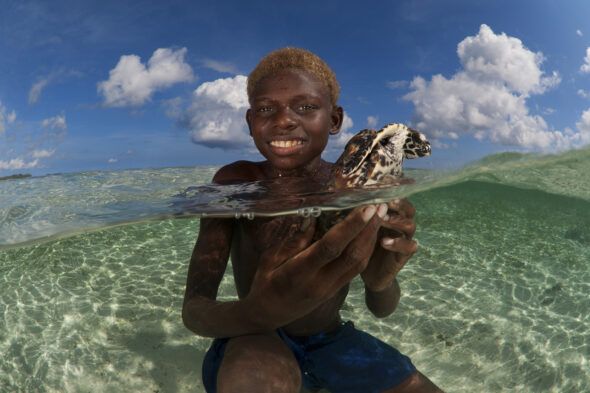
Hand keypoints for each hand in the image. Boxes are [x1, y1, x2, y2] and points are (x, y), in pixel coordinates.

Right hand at [245, 205, 381, 329]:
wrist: (269, 316)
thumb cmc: (265, 283)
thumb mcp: (269, 260)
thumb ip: (292, 241)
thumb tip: (313, 218)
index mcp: (299, 273)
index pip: (330, 247)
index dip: (350, 227)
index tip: (366, 208)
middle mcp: (320, 282)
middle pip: (352, 255)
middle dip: (369, 229)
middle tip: (381, 205)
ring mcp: (330, 288)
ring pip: (359, 263)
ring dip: (371, 238)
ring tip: (381, 215)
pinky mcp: (336, 290)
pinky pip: (356, 269)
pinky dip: (367, 250)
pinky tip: (371, 234)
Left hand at [361, 199, 417, 291]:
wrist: (370, 274)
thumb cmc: (363, 247)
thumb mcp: (359, 230)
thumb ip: (361, 216)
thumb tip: (353, 199)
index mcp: (390, 216)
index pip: (397, 200)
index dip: (392, 194)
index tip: (379, 192)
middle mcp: (400, 225)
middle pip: (409, 209)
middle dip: (399, 205)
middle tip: (385, 204)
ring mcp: (404, 239)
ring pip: (410, 225)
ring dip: (397, 221)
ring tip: (382, 221)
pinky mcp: (405, 254)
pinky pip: (410, 246)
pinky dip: (398, 243)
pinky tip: (384, 242)